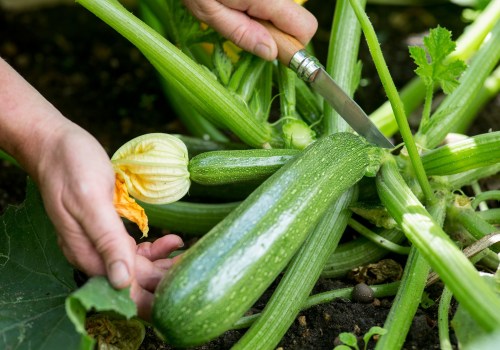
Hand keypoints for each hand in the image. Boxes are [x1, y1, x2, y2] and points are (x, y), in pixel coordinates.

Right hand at [33, 122, 182, 318]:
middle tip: (190, 260)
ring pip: (134, 263)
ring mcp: (96, 241)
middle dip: (161, 273)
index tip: (182, 276)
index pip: (124, 285)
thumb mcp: (91, 201)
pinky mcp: (104, 229)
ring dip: (160, 260)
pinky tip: (168, 239)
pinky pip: (130, 247)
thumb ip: (106, 240)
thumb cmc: (71, 167)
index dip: (154, 286)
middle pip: (131, 277)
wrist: (54, 143)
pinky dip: (151, 247)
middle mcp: (89, 253)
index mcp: (85, 252)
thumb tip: (121, 282)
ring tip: (182, 247)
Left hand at [183, 0, 317, 59]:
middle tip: (251, 30)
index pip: (305, 28)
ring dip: (269, 18)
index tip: (270, 50)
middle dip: (282, 33)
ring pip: (287, 10)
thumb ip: (242, 33)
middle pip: (302, 20)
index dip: (291, 46)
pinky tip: (240, 2)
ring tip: (238, 10)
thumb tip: (271, 52)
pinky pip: (276, 2)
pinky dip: (263, 7)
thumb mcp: (210, 12)